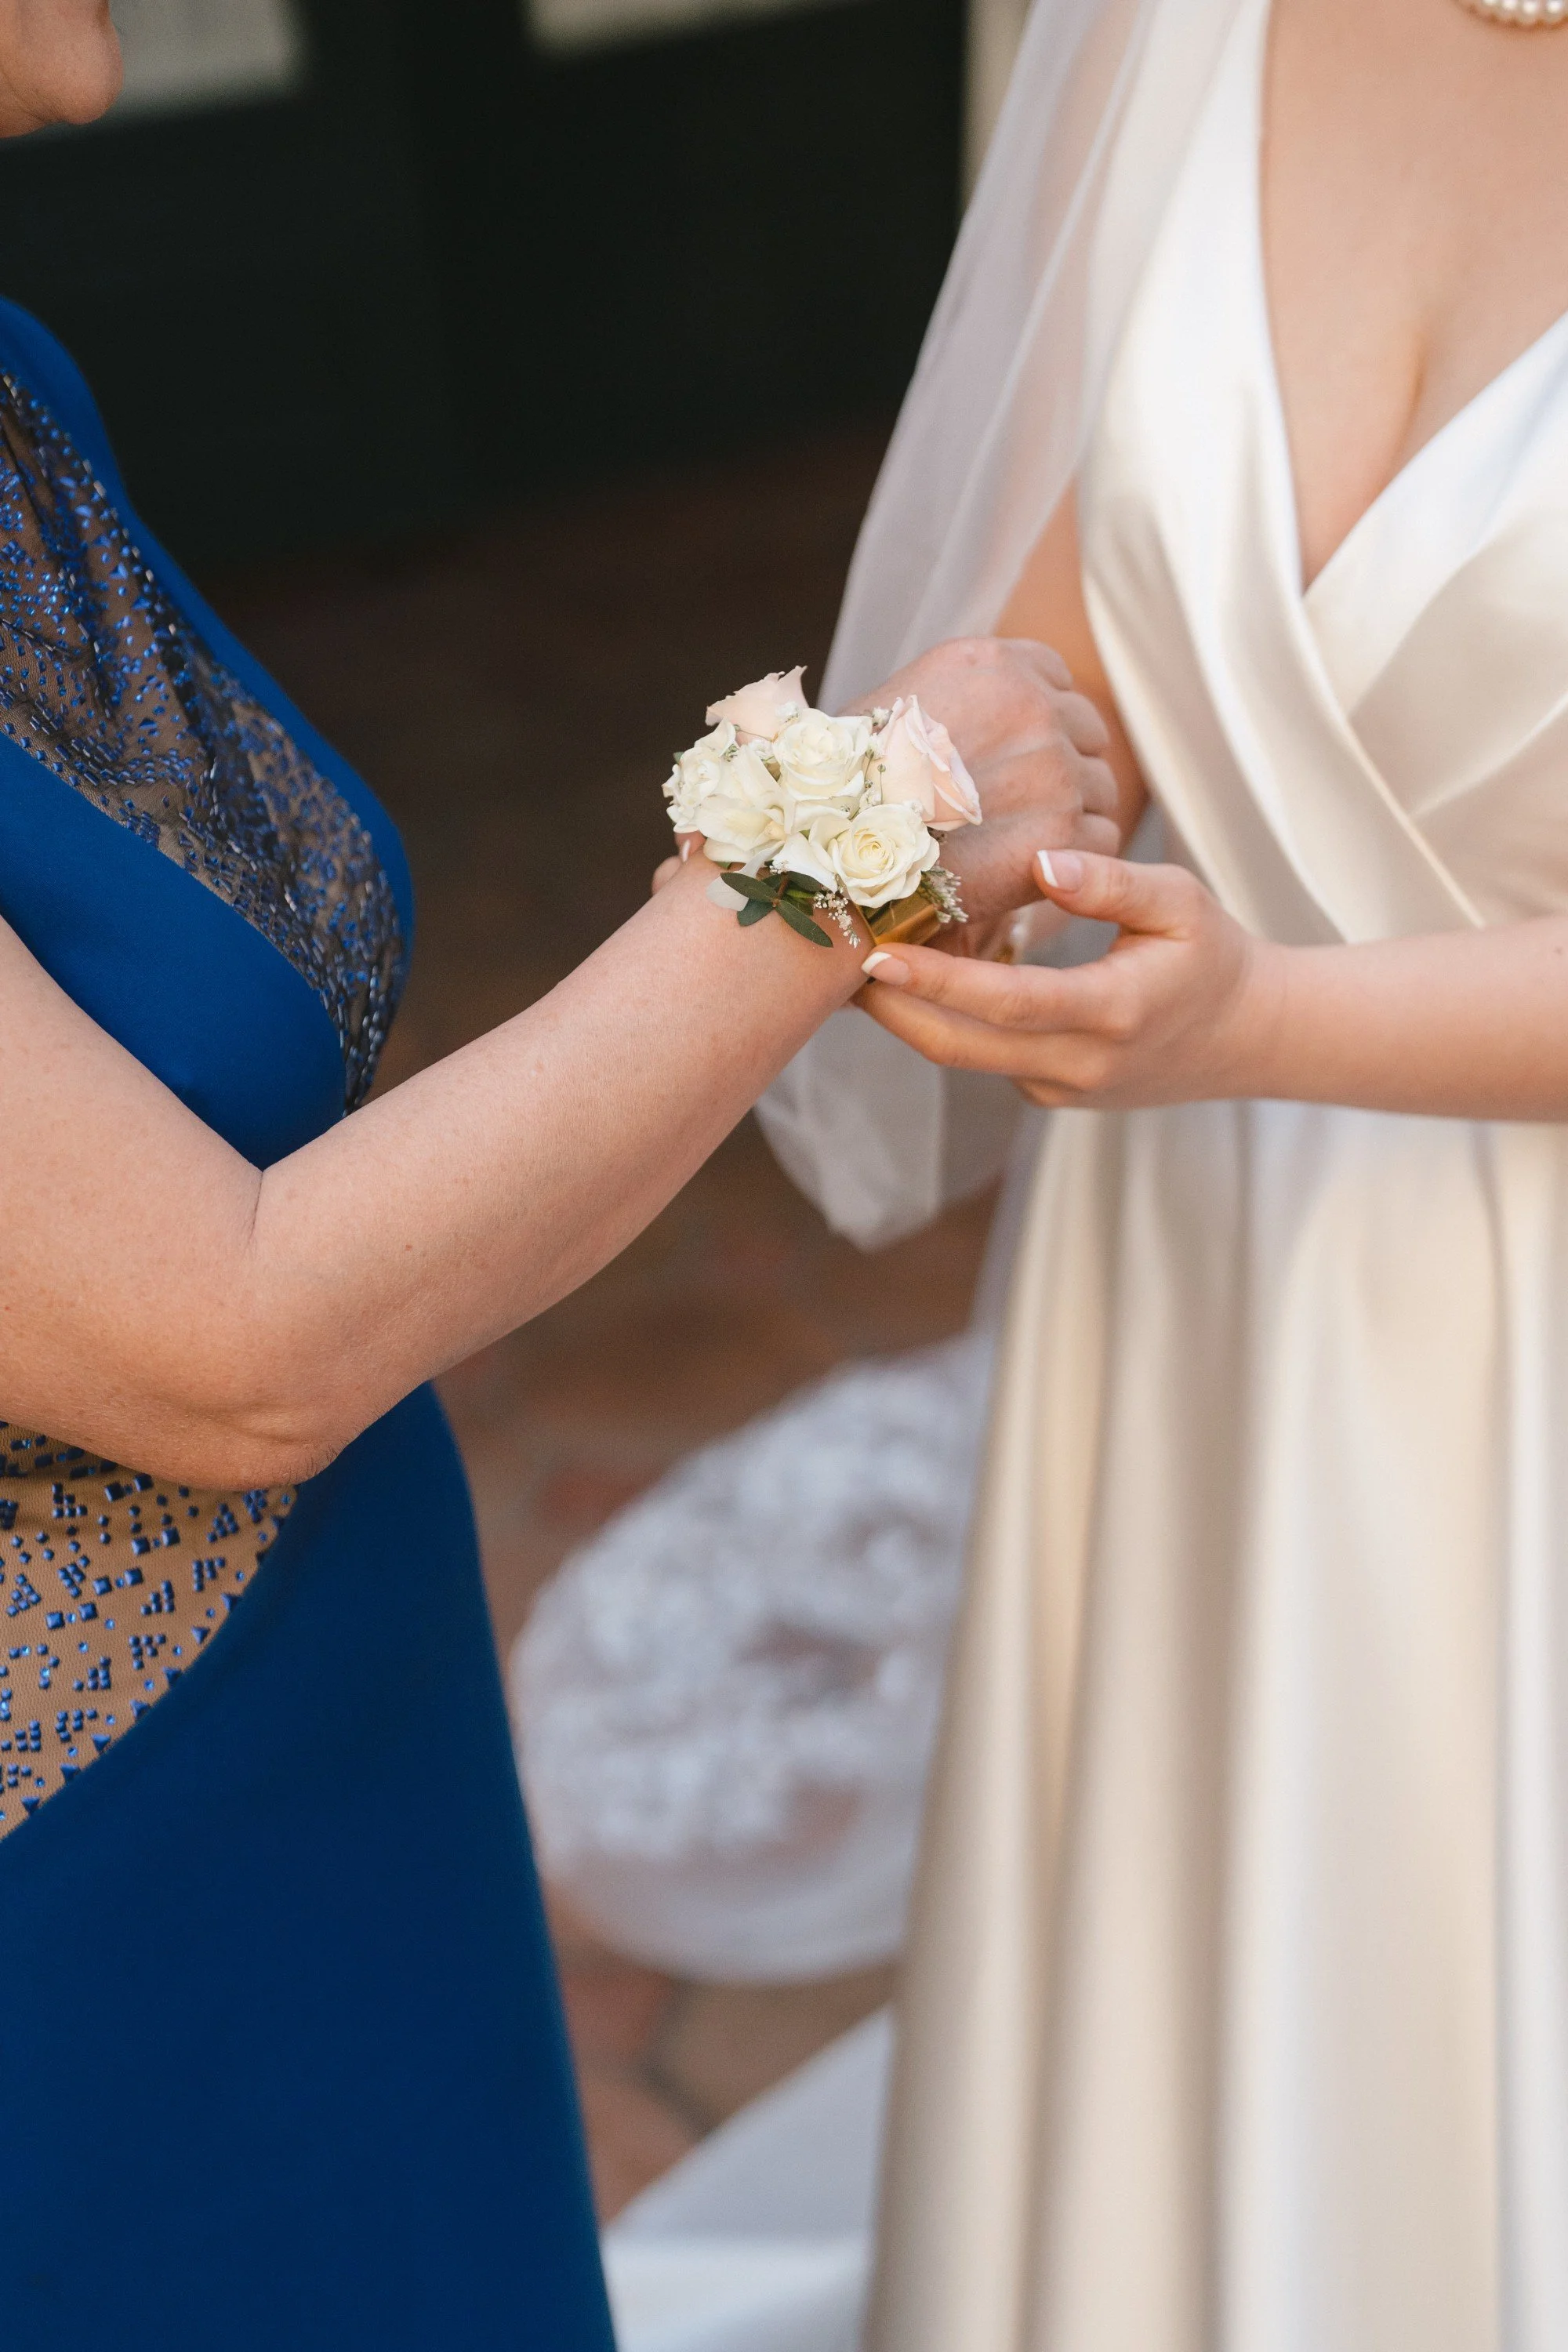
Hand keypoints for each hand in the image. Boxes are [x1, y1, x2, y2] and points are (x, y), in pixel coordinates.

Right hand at [851, 637, 1120, 939]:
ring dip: (1070, 814)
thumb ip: (960, 703)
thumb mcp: (897, 710)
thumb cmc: (848, 793)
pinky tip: (1028, 869)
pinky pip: (1103, 837)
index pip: (1056, 678)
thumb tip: (987, 727)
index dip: (1040, 720)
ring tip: (1013, 845)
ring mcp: (1053, 766)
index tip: (1014, 756)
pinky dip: (1075, 859)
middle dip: (1059, 768)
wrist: (835, 859)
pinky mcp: (1064, 831)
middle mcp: (1030, 704)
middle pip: (1086, 731)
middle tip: (1014, 810)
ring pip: (1100, 787)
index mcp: (990, 664)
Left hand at [856, 849, 1285, 1108]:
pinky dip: (948, 1020)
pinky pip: (983, 1058)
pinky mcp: (1048, 1097)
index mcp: (1114, 1013)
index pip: (1008, 1004)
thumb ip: (1111, 882)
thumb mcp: (1180, 901)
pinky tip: (921, 973)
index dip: (937, 983)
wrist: (1245, 1038)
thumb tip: (1044, 860)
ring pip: (963, 1056)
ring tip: (864, 952)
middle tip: (836, 956)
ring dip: (909, 1014)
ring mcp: (1060, 1091)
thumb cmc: (1210, 955)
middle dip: (891, 1010)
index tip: (877, 955)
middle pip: (960, 1047)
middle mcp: (1080, 1066)